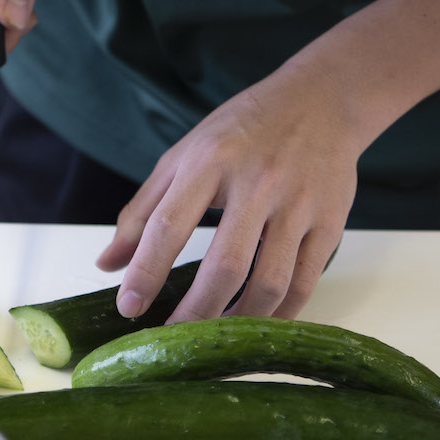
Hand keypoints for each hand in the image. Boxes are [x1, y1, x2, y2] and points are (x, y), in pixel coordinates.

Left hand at [95, 65, 364, 320]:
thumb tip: (107, 265)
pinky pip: (305, 283)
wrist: (321, 100)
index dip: (146, 272)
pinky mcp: (331, 221)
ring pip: (270, 282)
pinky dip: (280, 315)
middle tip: (175, 338)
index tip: (128, 308)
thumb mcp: (185, 155)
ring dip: (239, 321)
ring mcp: (299, 203)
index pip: (170, 225)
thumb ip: (143, 211)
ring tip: (215, 339)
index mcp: (210, 161)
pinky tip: (256, 324)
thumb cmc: (243, 131)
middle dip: (196, 313)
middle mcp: (258, 181)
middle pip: (225, 265)